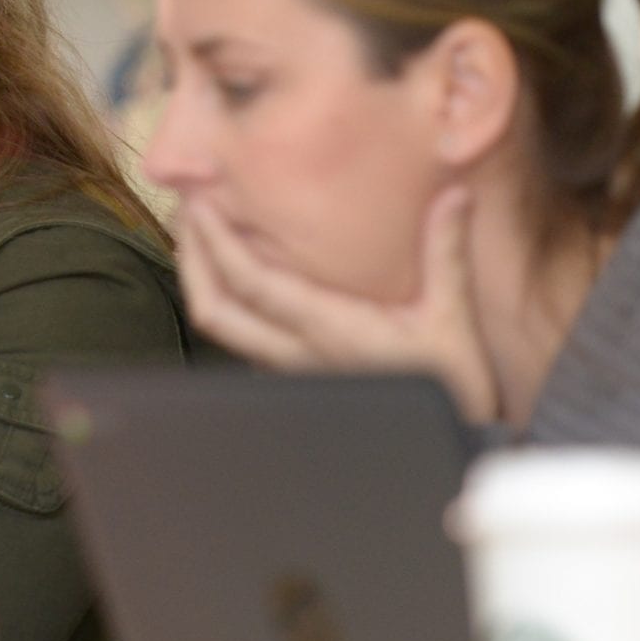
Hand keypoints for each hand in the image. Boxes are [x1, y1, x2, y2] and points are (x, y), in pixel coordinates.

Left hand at [176, 186, 498, 420]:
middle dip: (190, 259)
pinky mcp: (293, 379)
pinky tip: (235, 276)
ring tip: (200, 236)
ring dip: (203, 280)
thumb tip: (454, 193)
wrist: (441, 447)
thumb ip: (446, 254)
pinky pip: (242, 339)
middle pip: (214, 312)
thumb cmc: (450, 388)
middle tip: (185, 210)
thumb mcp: (451, 319)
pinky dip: (226, 301)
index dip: (216, 244)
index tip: (199, 203)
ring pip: (223, 330)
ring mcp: (288, 371)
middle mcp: (295, 355)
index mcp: (327, 333)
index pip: (251, 285)